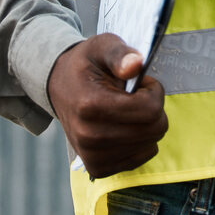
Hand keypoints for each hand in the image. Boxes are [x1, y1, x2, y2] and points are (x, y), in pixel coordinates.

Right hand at [47, 34, 168, 178]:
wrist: (60, 86)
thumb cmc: (86, 65)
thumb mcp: (101, 47)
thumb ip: (120, 53)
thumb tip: (135, 65)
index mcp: (91, 106)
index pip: (150, 110)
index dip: (153, 91)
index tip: (140, 83)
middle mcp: (90, 137)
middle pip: (154, 129)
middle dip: (153, 107)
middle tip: (134, 95)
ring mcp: (93, 157)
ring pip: (151, 144)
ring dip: (146, 124)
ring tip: (126, 109)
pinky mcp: (99, 168)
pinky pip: (143, 156)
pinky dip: (141, 140)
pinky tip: (124, 126)